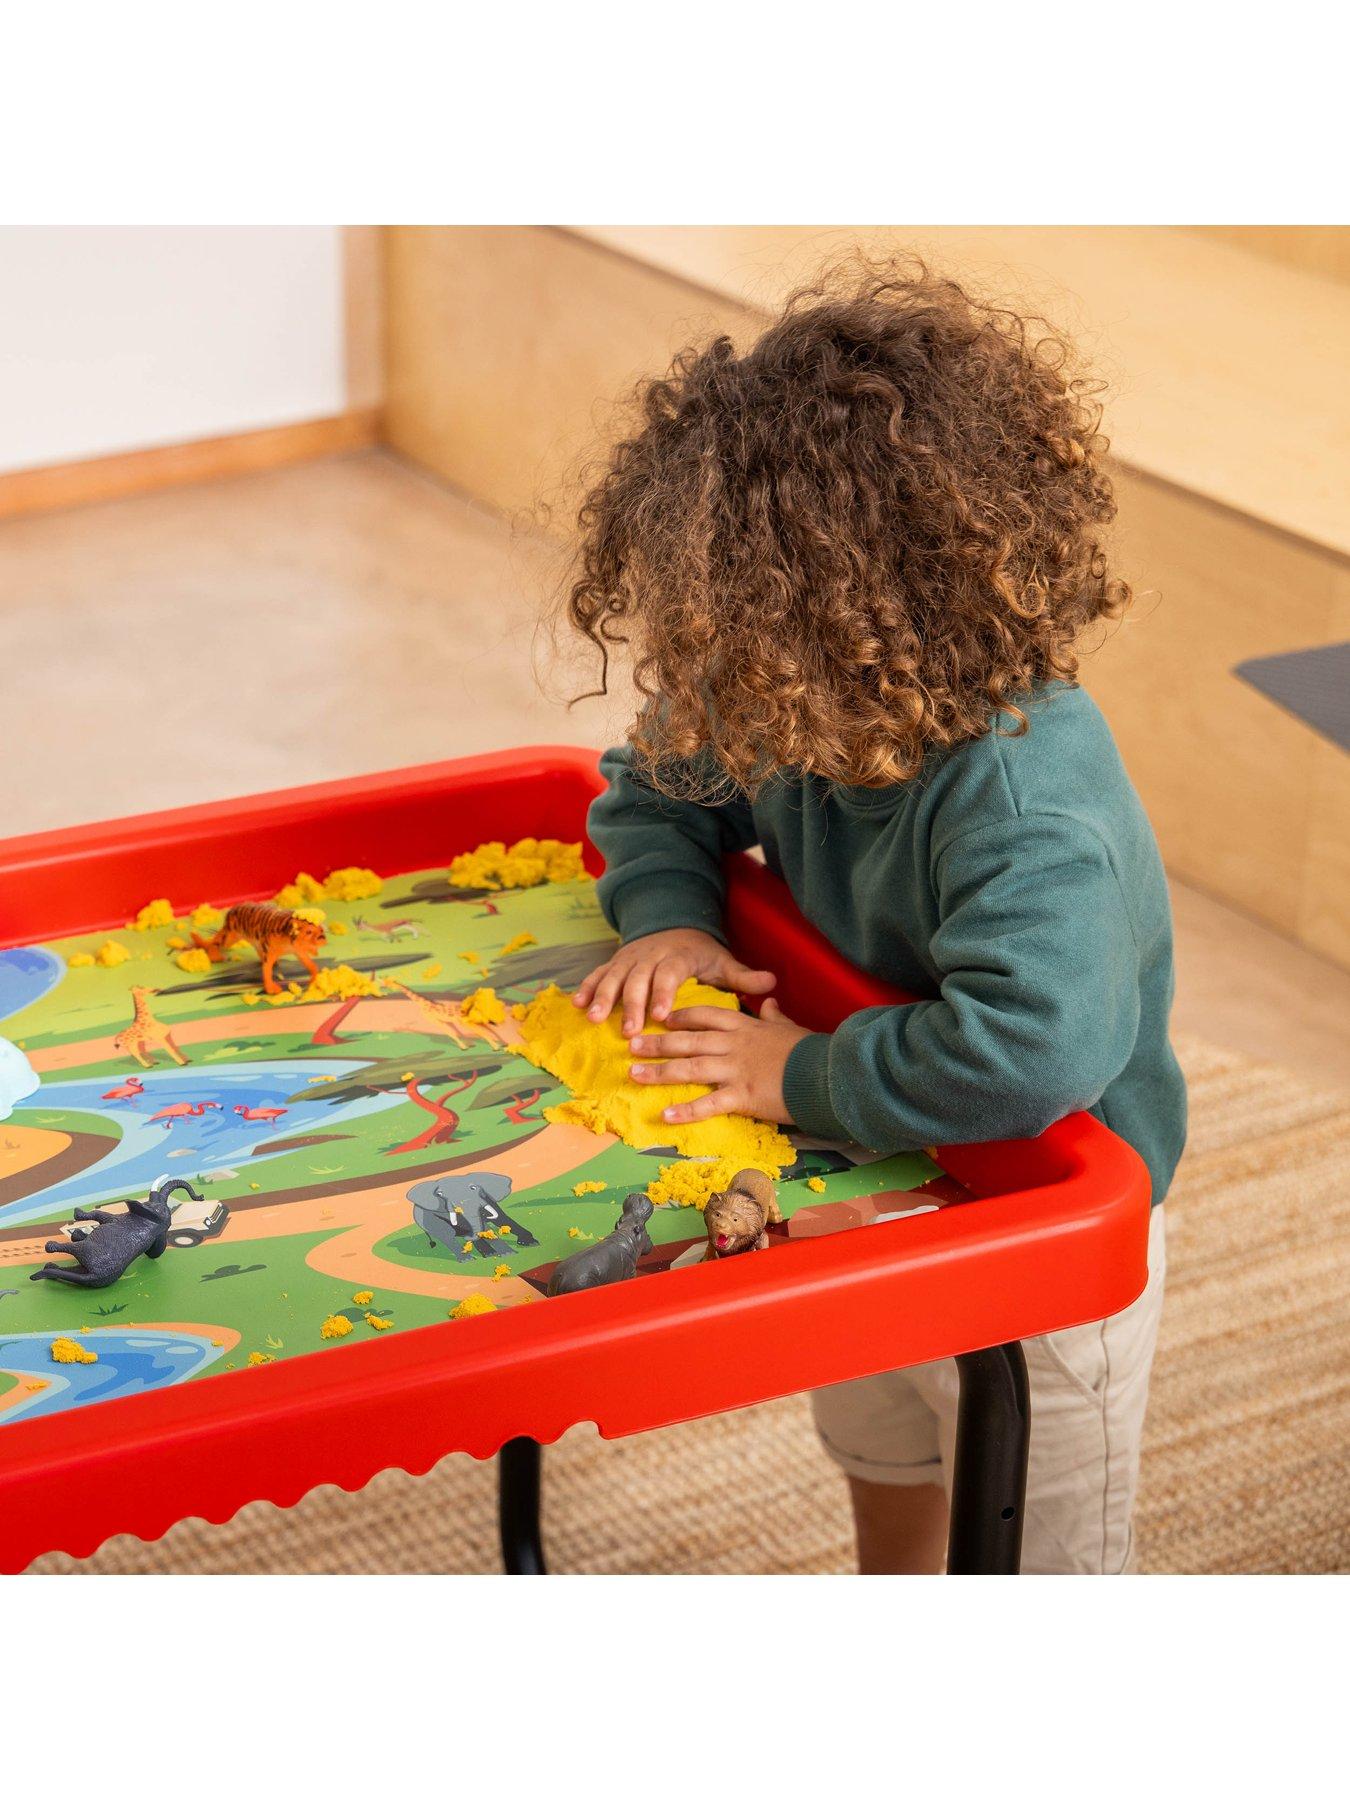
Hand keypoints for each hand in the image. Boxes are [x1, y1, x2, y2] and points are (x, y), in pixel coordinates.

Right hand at [574, 927, 775, 1037]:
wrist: (673, 924)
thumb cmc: (700, 953)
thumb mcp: (722, 961)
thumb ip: (743, 976)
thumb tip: (772, 981)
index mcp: (679, 956)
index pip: (670, 973)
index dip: (664, 993)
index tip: (661, 1015)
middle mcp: (651, 955)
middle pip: (638, 978)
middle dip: (630, 1004)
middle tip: (628, 1031)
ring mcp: (630, 958)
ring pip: (614, 976)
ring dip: (602, 996)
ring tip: (592, 1017)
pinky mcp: (615, 962)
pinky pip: (599, 973)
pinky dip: (587, 987)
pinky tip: (576, 1005)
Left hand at [627, 997, 809, 1125]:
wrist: (828, 1071)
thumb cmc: (810, 1050)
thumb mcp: (789, 1027)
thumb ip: (774, 1015)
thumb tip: (769, 1001)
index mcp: (745, 1027)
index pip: (706, 1016)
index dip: (681, 1016)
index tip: (661, 1017)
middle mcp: (734, 1045)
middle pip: (688, 1041)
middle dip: (657, 1043)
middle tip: (632, 1045)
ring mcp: (736, 1070)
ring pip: (690, 1068)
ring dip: (660, 1071)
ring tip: (635, 1074)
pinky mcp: (743, 1096)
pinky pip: (709, 1103)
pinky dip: (686, 1110)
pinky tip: (666, 1114)